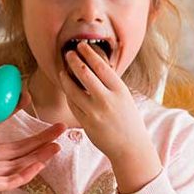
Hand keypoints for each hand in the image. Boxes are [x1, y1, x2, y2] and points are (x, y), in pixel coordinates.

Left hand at [0, 68, 63, 193]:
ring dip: (39, 155)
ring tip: (58, 144)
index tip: (28, 97)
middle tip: (59, 127)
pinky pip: (9, 180)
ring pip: (18, 162)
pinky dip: (26, 173)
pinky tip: (40, 163)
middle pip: (17, 146)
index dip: (15, 110)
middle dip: (39, 137)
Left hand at [59, 43, 161, 192]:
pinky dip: (68, 94)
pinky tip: (67, 89)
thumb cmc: (128, 119)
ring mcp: (95, 113)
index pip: (101, 66)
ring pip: (73, 90)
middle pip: (84, 74)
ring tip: (62, 71)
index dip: (88, 53)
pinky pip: (72, 104)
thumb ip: (111, 83)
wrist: (131, 147)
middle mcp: (107, 100)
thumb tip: (94, 65)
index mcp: (119, 91)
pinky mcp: (86, 123)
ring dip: (65, 77)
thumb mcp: (125, 97)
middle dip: (74, 60)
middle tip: (68, 53)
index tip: (81, 45)